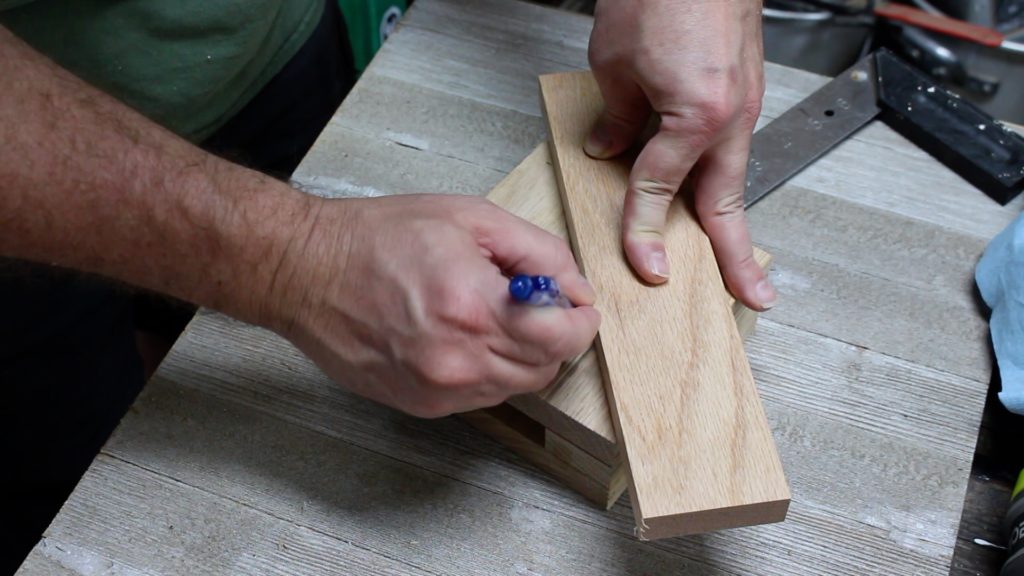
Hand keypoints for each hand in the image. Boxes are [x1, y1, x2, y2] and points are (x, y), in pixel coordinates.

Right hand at [271, 194, 600, 417]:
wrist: (307, 272)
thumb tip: (574, 288)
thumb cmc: (378, 238)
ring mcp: (438, 390)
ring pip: (516, 386)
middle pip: (546, 368)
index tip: (576, 305)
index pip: (564, 339)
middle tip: (531, 302)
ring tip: (487, 313)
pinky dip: (487, 369)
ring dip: (520, 354)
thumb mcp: (471, 218)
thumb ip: (539, 252)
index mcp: (474, 308)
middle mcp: (458, 361)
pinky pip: (482, 397)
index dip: (580, 320)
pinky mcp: (421, 405)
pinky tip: (461, 334)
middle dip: (551, 334)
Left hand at [587, 0, 775, 310]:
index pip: (660, 188)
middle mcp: (732, 114)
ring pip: (732, 176)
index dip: (644, 230)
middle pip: (727, 200)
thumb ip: (617, 116)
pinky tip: (705, 195)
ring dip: (730, 220)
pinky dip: (719, 179)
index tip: (642, 264)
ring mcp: (743, 101)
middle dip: (736, 255)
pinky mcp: (742, 88)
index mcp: (699, 114)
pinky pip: (729, 149)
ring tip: (733, 262)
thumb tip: (611, 148)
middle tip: (748, 294)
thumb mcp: (616, 60)